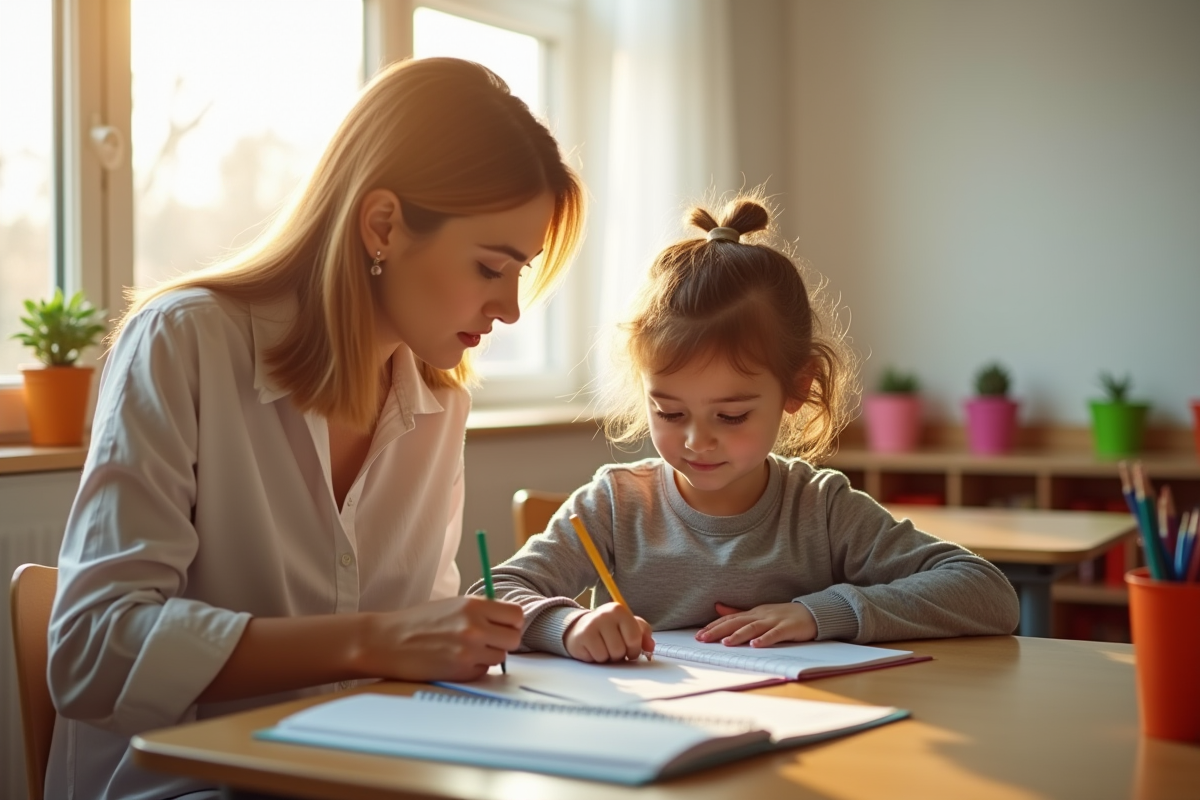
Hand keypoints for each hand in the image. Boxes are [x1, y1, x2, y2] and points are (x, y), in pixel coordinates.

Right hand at [355, 596, 523, 681]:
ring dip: (488, 656)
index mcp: (474, 606)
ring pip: (500, 657)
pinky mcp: (461, 671)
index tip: (502, 625)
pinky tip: (455, 661)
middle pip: (514, 638)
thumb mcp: (453, 605)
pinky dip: (474, 668)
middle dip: (503, 641)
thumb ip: (482, 611)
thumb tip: (508, 621)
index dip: (511, 622)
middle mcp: (475, 627)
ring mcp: (469, 651)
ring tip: (465, 650)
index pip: (516, 615)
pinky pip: (483, 671)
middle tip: (487, 640)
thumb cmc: (418, 622)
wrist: (387, 641)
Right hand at [563, 602, 654, 662]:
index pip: (634, 638)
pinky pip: (597, 658)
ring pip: (610, 655)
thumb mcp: (628, 626)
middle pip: (621, 649)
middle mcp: (605, 614)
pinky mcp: (582, 636)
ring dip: (609, 657)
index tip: (631, 650)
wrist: (580, 628)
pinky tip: (594, 649)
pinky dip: (598, 658)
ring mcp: (591, 625)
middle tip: (614, 647)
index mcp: (619, 610)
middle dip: (620, 654)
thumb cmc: (609, 629)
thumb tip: (650, 647)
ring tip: (604, 647)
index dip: (635, 649)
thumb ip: (643, 634)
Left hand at [696, 601, 817, 646]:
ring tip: (725, 643)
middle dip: (718, 631)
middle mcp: (761, 615)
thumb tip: (717, 608)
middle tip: (702, 639)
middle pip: (736, 622)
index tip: (698, 635)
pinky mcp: (788, 628)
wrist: (812, 612)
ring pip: (753, 627)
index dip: (714, 626)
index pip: (729, 619)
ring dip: (738, 635)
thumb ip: (738, 612)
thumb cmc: (784, 616)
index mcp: (753, 613)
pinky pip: (775, 634)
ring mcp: (775, 620)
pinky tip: (755, 645)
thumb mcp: (759, 613)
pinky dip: (765, 639)